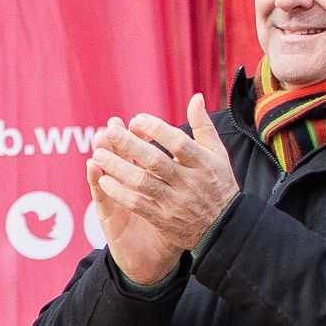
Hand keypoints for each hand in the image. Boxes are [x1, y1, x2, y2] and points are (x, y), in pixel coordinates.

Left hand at [90, 95, 241, 281]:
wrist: (225, 228)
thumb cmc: (218, 184)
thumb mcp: (218, 154)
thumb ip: (204, 126)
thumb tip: (196, 97)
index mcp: (204, 163)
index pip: (178, 142)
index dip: (156, 129)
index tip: (135, 120)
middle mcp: (190, 182)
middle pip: (156, 161)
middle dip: (131, 146)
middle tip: (109, 131)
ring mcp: (176, 202)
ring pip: (143, 183)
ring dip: (119, 168)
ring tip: (99, 154)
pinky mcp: (165, 220)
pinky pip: (139, 205)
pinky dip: (120, 193)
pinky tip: (104, 181)